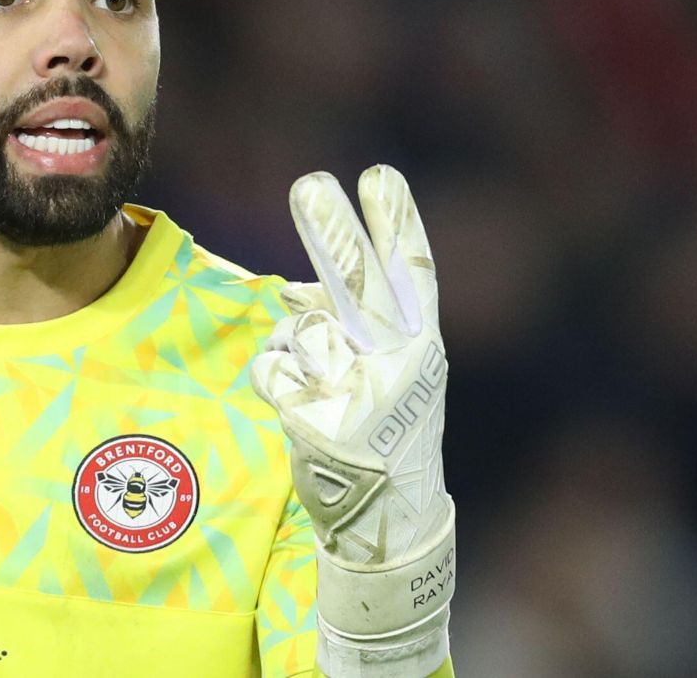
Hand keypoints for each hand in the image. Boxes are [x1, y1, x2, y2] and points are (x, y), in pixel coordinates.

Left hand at [252, 165, 454, 655]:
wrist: (388, 520)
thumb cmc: (384, 428)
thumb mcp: (387, 370)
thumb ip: (351, 324)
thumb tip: (293, 291)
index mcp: (422, 344)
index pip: (412, 273)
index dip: (397, 223)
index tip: (378, 176)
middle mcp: (400, 366)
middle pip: (360, 286)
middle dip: (334, 231)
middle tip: (311, 183)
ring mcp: (362, 396)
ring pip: (302, 329)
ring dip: (296, 344)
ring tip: (321, 378)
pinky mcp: (321, 424)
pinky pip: (273, 367)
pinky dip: (275, 376)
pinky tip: (301, 403)